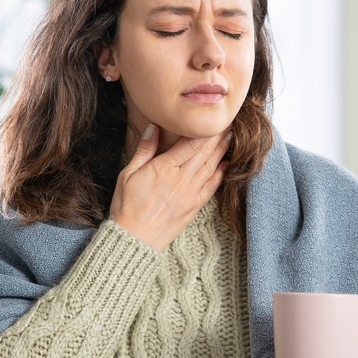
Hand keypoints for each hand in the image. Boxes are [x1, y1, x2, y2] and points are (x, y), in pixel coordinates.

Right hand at [109, 124, 231, 251]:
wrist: (134, 238)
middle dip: (217, 137)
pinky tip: (226, 164)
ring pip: (211, 167)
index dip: (204, 130)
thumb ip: (144, 150)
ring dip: (222, 151)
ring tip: (231, 138)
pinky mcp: (194, 206)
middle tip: (227, 123)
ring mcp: (190, 193)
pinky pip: (212, 186)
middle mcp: (181, 179)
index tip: (211, 119)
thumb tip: (154, 127)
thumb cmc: (127, 206)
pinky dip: (221, 174)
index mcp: (164, 168)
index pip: (190, 144)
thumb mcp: (128, 174)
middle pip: (204, 153)